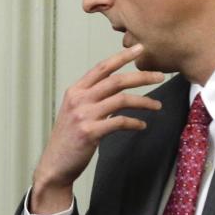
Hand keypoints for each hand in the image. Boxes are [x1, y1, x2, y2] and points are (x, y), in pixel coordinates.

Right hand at [30, 45, 163, 213]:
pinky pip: (119, 122)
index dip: (122, 57)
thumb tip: (116, 89)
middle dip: (142, 76)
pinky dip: (134, 123)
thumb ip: (92, 98)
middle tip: (160, 76)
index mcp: (75, 91)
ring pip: (121, 99)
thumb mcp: (75, 112)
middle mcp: (78, 99)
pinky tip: (141, 125)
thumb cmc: (68, 139)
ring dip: (144, 101)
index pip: (102, 68)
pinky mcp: (90, 133)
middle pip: (116, 80)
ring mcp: (84, 115)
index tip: (140, 49)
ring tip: (157, 105)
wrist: (55, 165)